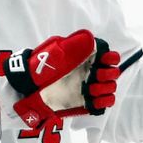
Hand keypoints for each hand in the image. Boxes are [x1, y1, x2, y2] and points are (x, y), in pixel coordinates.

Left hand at [2, 29, 120, 127]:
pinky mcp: (86, 102)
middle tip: (95, 77)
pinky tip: (94, 99)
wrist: (29, 87)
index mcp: (87, 57)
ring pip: (111, 88)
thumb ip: (74, 45)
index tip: (104, 60)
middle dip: (107, 75)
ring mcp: (89, 87)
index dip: (110, 58)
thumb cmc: (42, 66)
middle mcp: (90, 71)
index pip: (110, 56)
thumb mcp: (56, 51)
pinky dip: (104, 101)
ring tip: (90, 89)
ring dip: (104, 88)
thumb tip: (91, 39)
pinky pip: (105, 103)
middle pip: (113, 73)